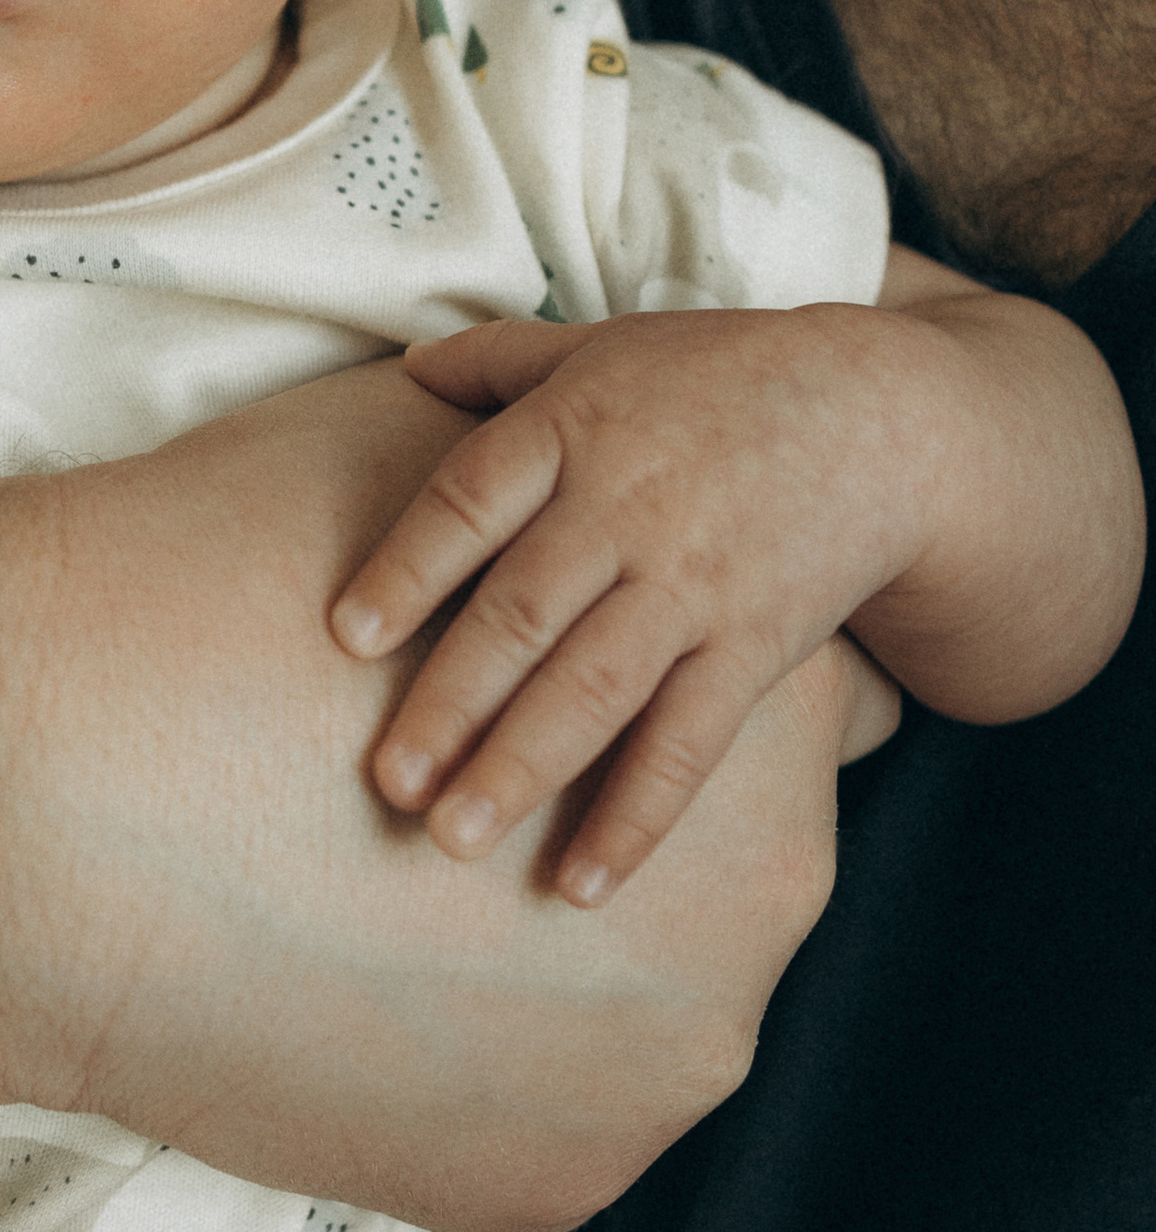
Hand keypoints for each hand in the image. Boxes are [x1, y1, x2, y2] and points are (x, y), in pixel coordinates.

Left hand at [328, 305, 932, 906]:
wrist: (885, 419)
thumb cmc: (715, 376)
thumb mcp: (601, 346)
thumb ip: (495, 359)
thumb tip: (402, 367)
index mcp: (571, 431)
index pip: (470, 502)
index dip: (408, 568)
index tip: (346, 636)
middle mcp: (625, 512)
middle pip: (523, 613)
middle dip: (450, 701)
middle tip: (385, 781)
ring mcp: (692, 586)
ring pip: (596, 688)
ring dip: (522, 768)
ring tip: (451, 840)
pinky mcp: (755, 647)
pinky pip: (689, 741)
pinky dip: (637, 815)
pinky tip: (582, 885)